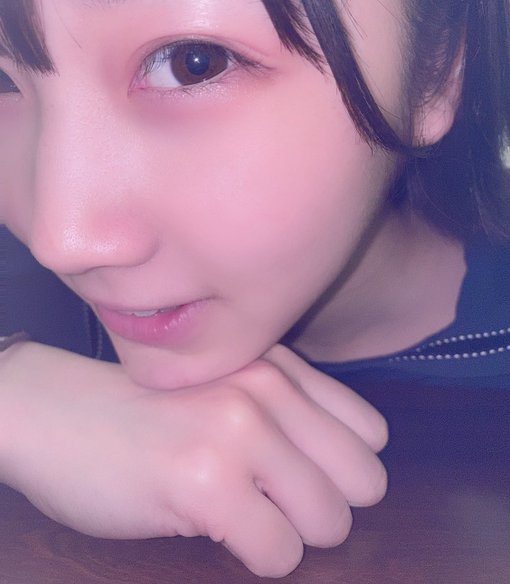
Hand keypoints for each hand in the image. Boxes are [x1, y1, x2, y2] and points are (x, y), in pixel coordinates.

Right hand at [0, 342, 386, 576]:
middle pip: (364, 482)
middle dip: (323, 507)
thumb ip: (291, 407)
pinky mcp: (206, 482)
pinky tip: (216, 526)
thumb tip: (355, 472)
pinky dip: (257, 557)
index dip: (338, 468)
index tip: (296, 473)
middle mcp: (266, 387)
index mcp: (278, 364)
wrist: (61, 413)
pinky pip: (280, 554)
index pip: (371, 434)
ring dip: (289, 533)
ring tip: (241, 512)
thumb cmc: (148, 408)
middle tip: (272, 501)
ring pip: (329, 522)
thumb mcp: (228, 382)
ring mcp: (238, 431)